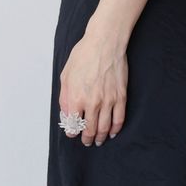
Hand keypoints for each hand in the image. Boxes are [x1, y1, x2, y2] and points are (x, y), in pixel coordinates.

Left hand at [59, 27, 128, 145]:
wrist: (104, 43)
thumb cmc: (84, 55)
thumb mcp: (66, 75)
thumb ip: (65, 97)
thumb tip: (67, 113)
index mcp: (76, 98)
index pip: (73, 124)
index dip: (73, 132)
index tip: (73, 133)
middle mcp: (92, 103)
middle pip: (90, 129)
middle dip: (87, 138)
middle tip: (86, 141)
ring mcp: (108, 101)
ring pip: (105, 127)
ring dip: (101, 137)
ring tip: (99, 140)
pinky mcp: (120, 97)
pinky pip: (119, 118)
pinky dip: (116, 129)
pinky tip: (113, 132)